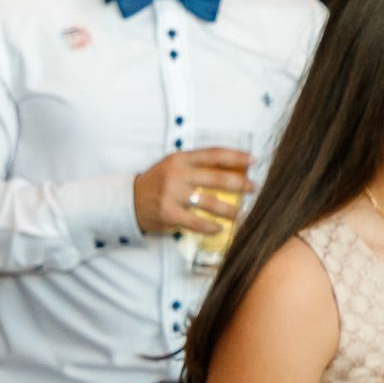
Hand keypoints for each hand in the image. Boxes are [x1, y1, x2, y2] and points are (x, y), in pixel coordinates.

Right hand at [133, 147, 253, 234]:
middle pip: (216, 178)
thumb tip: (234, 170)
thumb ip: (198, 166)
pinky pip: (196, 221)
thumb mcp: (175, 166)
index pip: (214, 154)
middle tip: (253, 189)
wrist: (129, 200)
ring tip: (241, 214)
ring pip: (210, 202)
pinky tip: (220, 228)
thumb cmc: (159, 183)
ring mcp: (172, 194)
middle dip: (239, 184)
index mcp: (181, 159)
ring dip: (229, 210)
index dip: (235, 157)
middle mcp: (177, 174)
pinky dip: (211, 226)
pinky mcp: (169, 213)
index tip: (253, 160)